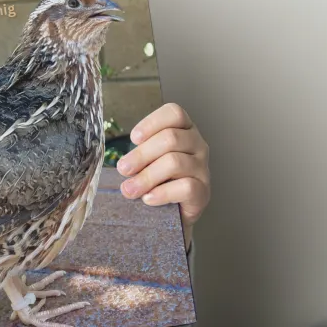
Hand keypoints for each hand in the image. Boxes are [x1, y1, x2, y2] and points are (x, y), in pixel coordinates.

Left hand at [115, 103, 209, 248]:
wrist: (175, 212)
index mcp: (185, 129)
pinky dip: (162, 193)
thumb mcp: (149, 160)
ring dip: (147, 176)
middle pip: (170, 138)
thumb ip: (139, 155)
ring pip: (174, 162)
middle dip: (141, 154)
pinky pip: (185, 187)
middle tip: (123, 169)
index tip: (133, 138)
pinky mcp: (203, 191)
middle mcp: (198, 144)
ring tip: (129, 189)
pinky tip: (148, 199)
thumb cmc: (159, 179)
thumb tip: (123, 165)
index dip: (152, 122)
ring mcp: (202, 168)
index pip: (174, 113)